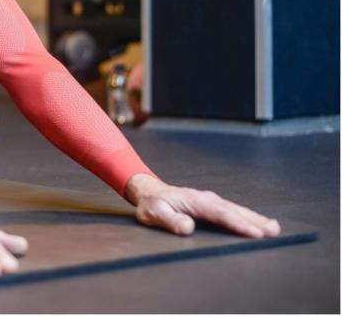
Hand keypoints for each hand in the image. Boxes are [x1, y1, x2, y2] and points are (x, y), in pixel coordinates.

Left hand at [125, 173, 280, 237]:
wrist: (150, 192)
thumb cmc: (152, 204)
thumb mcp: (154, 212)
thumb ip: (170, 219)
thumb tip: (187, 227)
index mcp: (196, 201)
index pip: (221, 214)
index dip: (238, 224)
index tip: (254, 233)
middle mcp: (207, 199)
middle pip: (234, 211)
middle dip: (254, 221)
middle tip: (273, 232)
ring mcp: (211, 201)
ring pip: (237, 210)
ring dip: (255, 218)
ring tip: (273, 229)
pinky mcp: (212, 206)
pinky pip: (233, 211)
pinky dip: (248, 217)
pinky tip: (259, 223)